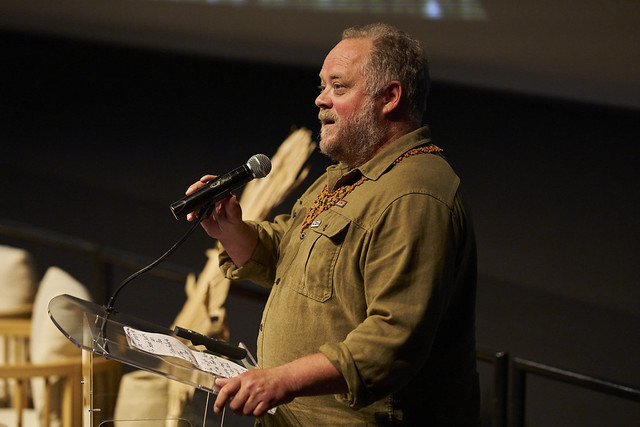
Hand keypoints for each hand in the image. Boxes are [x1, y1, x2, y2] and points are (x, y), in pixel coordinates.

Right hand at [184, 175, 256, 266]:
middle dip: (195, 189)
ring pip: (196, 199)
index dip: (208, 179)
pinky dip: (190, 213)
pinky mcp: (201, 212)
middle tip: (190, 192)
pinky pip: (194, 210)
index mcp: (223, 195)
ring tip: (191, 212)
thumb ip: (232, 208)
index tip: (203, 180)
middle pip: (202, 188)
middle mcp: (214, 197)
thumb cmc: (234, 222)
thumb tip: (232, 197)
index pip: (215, 183)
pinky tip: (190, 217)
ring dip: (191, 203)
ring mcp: (206, 204)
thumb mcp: (234, 216)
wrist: (229, 233)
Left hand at [212, 353, 346, 416]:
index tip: (217, 409)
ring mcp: (258, 394)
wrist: (286, 379)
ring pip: (245, 411)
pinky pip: (256, 414)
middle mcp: (249, 385)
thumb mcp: (248, 375)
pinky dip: (258, 413)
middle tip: (242, 406)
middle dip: (237, 409)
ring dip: (249, 411)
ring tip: (255, 404)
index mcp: (243, 378)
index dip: (219, 401)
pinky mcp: (266, 401)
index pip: (226, 390)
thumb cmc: (267, 377)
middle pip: (234, 405)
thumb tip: (217, 383)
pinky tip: (261, 406)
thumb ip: (231, 381)